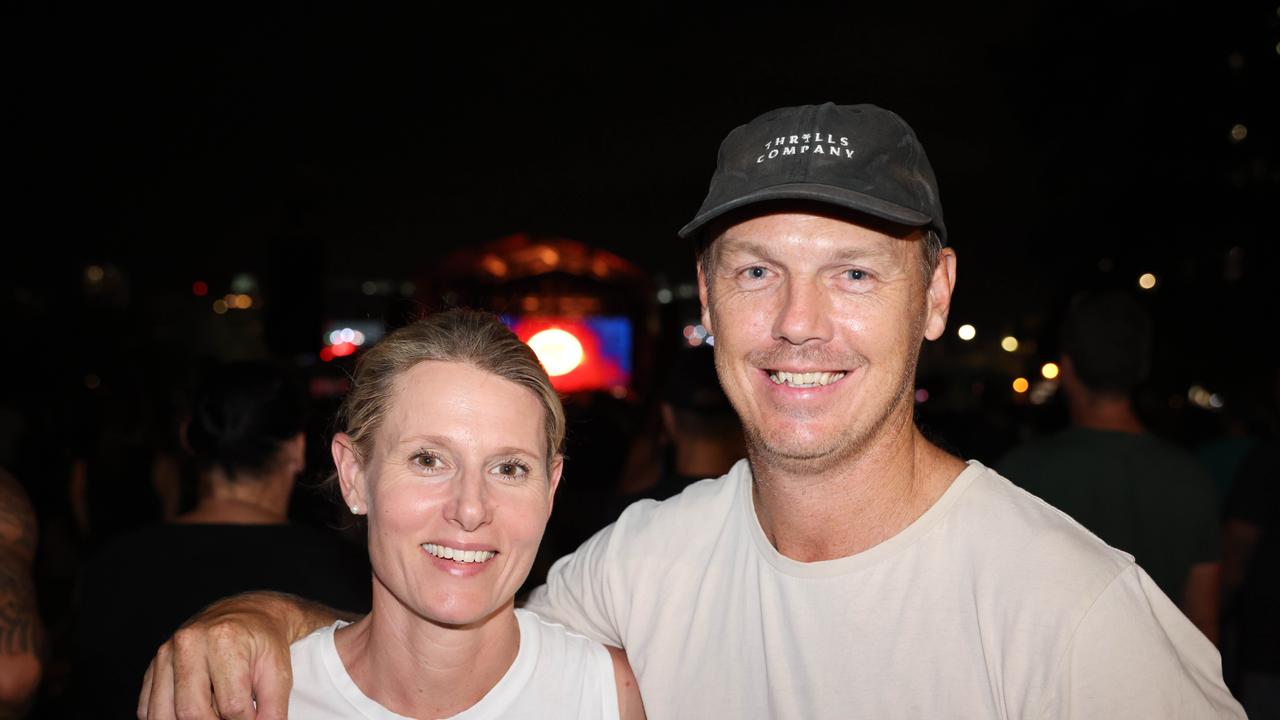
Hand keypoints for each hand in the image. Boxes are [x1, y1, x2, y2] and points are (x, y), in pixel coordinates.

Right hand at [137, 597, 294, 719]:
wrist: (247, 615)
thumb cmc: (263, 642)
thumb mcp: (279, 672)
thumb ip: (272, 708)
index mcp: (223, 639)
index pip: (231, 705)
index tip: (254, 718)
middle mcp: (189, 642)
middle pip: (192, 712)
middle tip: (230, 717)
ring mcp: (166, 653)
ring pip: (164, 714)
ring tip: (214, 713)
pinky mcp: (153, 666)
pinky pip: (148, 708)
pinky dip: (168, 719)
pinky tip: (192, 711)